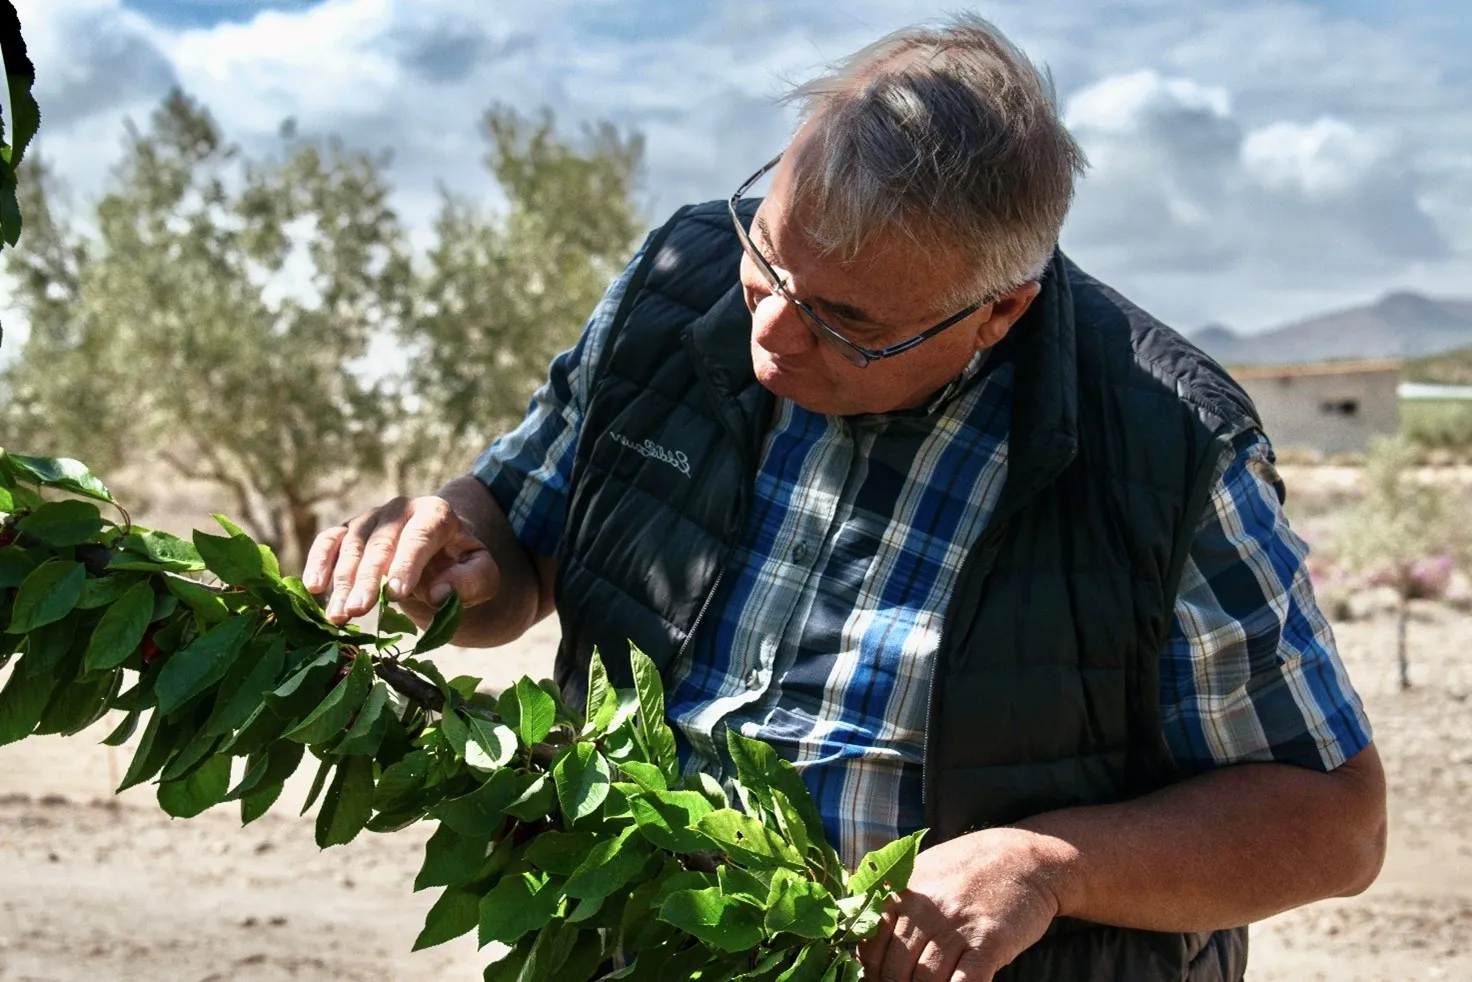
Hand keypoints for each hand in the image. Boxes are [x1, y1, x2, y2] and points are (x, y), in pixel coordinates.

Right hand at [303, 495, 498, 625]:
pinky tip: (313, 588)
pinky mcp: (349, 531)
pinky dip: (318, 562)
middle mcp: (400, 509)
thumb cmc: (463, 567)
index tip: (397, 594)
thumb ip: (471, 582)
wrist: (442, 556)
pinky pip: (328, 542)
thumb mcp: (483, 576)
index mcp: (437, 514)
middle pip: (381, 542)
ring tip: (337, 616)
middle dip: (368, 578)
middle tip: (358, 611)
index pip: (420, 536)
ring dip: (341, 582)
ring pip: (352, 546)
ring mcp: (372, 518)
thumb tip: (440, 593)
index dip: (407, 564)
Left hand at [858, 828, 1075, 981]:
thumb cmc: (969, 868)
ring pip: (925, 981)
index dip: (868, 974)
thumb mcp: (923, 870)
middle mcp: (926, 909)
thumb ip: (892, 897)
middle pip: (894, 970)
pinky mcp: (989, 941)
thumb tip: (860, 925)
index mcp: (904, 894)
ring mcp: (957, 926)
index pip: (869, 946)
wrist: (1026, 858)